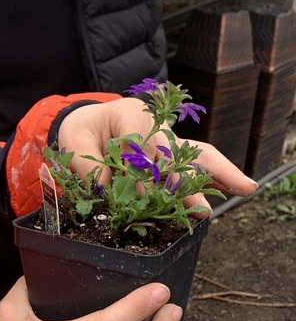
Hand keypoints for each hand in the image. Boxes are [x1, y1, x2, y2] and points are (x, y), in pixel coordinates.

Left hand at [58, 97, 258, 216]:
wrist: (92, 121)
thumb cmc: (84, 130)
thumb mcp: (74, 141)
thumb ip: (87, 164)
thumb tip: (108, 189)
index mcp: (131, 115)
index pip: (142, 145)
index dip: (143, 171)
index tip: (144, 196)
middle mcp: (158, 125)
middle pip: (178, 151)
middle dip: (189, 179)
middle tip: (202, 205)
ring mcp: (170, 139)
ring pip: (199, 154)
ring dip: (220, 173)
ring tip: (245, 188)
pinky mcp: (175, 154)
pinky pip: (200, 163)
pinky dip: (218, 176)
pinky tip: (237, 189)